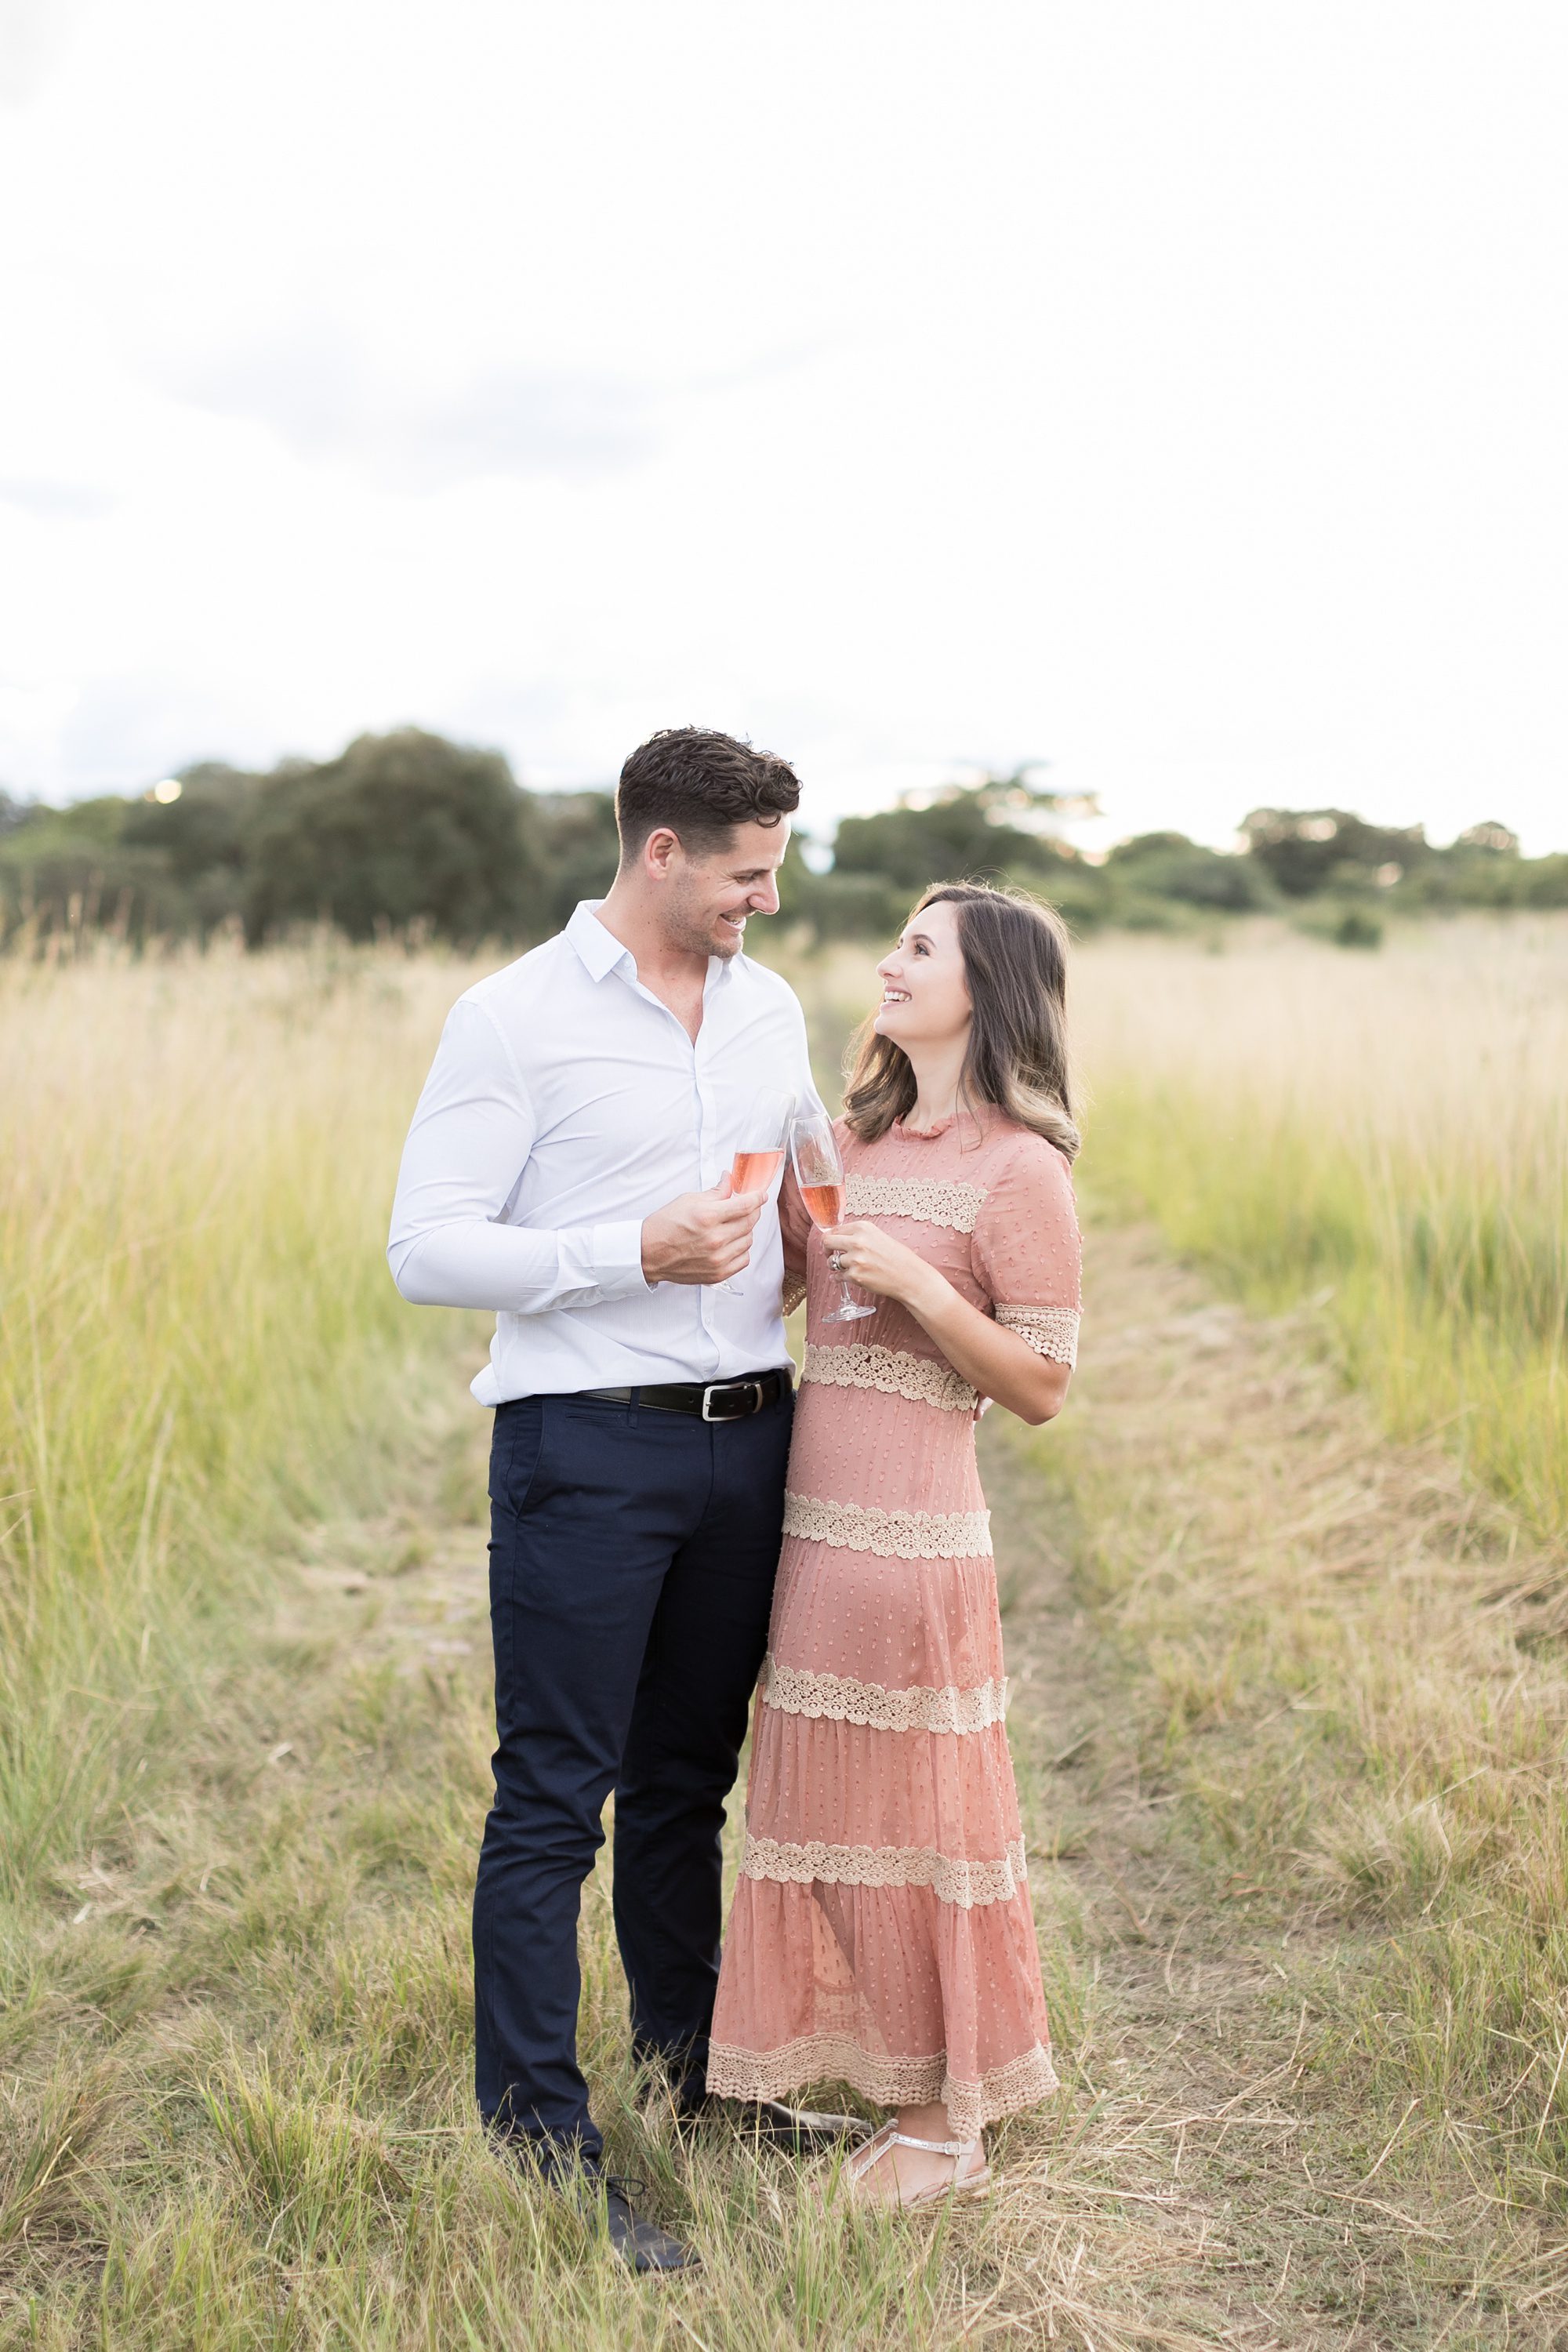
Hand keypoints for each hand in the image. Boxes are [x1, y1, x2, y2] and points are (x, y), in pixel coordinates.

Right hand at [642, 1175, 766, 1285]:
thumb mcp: (688, 1200)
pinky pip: (743, 1259)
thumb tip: (729, 1181)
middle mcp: (715, 1239)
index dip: (757, 1198)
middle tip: (747, 1208)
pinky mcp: (718, 1273)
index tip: (760, 1195)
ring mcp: (718, 1258)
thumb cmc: (665, 1225)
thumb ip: (715, 1192)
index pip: (745, 1205)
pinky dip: (741, 1249)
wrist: (648, 1253)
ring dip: (745, 1231)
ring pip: (748, 1240)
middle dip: (752, 1211)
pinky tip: (731, 1243)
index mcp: (707, 1216)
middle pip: (750, 1222)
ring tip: (732, 1226)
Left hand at [820, 1220, 938, 1308]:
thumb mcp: (878, 1237)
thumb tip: (837, 1237)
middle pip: (827, 1242)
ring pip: (832, 1262)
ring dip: (836, 1266)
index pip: (834, 1230)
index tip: (832, 1244)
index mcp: (863, 1228)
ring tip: (848, 1268)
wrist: (910, 1277)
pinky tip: (850, 1277)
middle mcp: (858, 1241)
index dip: (831, 1238)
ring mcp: (855, 1259)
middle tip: (830, 1255)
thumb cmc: (898, 1258)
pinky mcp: (855, 1276)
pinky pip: (838, 1277)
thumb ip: (858, 1235)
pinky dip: (840, 1278)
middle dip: (826, 1250)